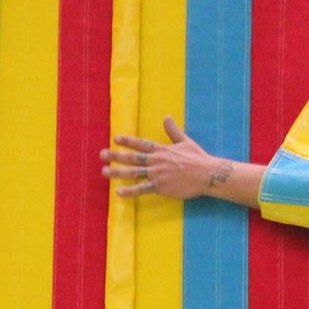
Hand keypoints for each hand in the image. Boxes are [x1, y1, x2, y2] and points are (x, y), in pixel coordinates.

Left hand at [101, 116, 232, 198]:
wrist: (207, 174)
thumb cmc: (198, 158)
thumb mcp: (185, 141)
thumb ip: (173, 130)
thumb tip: (167, 116)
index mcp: (162, 150)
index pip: (141, 144)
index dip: (128, 141)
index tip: (116, 139)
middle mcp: (156, 161)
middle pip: (132, 158)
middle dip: (116, 155)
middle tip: (102, 154)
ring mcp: (157, 174)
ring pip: (133, 172)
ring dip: (117, 172)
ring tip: (104, 171)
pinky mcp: (161, 187)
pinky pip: (142, 189)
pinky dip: (130, 191)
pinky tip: (119, 192)